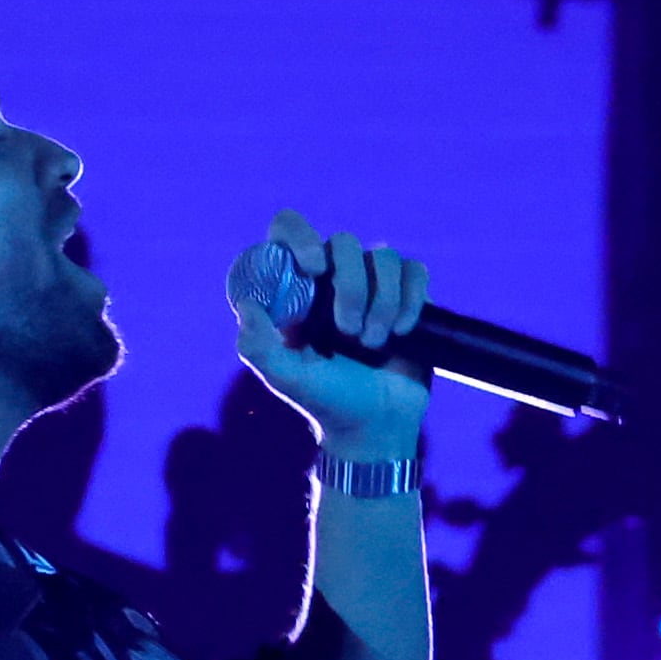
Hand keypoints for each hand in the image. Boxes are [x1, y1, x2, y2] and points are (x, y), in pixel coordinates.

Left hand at [232, 208, 428, 459]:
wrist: (377, 427)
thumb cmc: (327, 403)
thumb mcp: (287, 380)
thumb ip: (259, 347)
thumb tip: (246, 306)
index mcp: (297, 292)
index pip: (288, 232)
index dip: (299, 237)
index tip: (314, 269)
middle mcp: (332, 281)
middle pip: (344, 242)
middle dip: (352, 288)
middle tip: (347, 332)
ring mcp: (372, 285)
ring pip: (384, 256)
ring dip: (383, 301)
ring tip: (374, 344)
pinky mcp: (407, 294)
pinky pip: (414, 270)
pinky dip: (411, 299)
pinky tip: (403, 332)